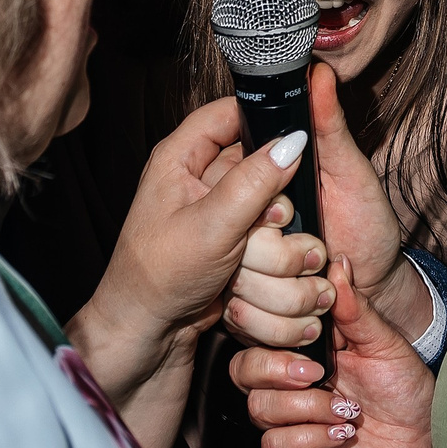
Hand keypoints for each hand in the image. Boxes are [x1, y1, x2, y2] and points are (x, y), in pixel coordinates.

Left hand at [71, 99, 321, 447]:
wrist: (147, 335)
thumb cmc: (157, 279)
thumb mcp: (209, 226)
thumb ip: (253, 182)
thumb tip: (292, 142)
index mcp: (179, 158)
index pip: (229, 112)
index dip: (264, 118)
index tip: (298, 135)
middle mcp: (199, 178)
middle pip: (260, 160)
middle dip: (272, 194)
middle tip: (265, 222)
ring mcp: (218, 210)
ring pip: (271, 199)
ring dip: (273, 229)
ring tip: (251, 254)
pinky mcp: (233, 240)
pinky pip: (270, 231)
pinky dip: (272, 248)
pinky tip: (259, 267)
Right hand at [225, 65, 432, 349]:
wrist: (378, 293)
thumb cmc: (368, 228)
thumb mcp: (352, 173)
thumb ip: (330, 127)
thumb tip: (319, 70)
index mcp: (264, 192)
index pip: (233, 193)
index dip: (262, 207)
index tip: (289, 214)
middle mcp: (246, 230)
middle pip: (233, 245)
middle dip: (283, 258)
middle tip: (321, 252)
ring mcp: (245, 272)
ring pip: (239, 288)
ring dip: (288, 296)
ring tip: (322, 286)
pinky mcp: (250, 312)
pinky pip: (244, 322)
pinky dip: (282, 326)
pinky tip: (310, 318)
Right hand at [233, 261, 437, 447]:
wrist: (428, 443)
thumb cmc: (406, 390)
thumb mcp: (384, 343)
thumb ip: (356, 309)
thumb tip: (337, 265)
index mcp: (303, 351)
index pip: (257, 333)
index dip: (270, 331)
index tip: (311, 335)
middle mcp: (288, 386)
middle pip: (241, 370)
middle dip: (275, 370)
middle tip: (318, 375)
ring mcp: (289, 424)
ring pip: (258, 409)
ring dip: (306, 408)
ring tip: (347, 411)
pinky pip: (275, 447)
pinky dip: (309, 439)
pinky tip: (341, 434)